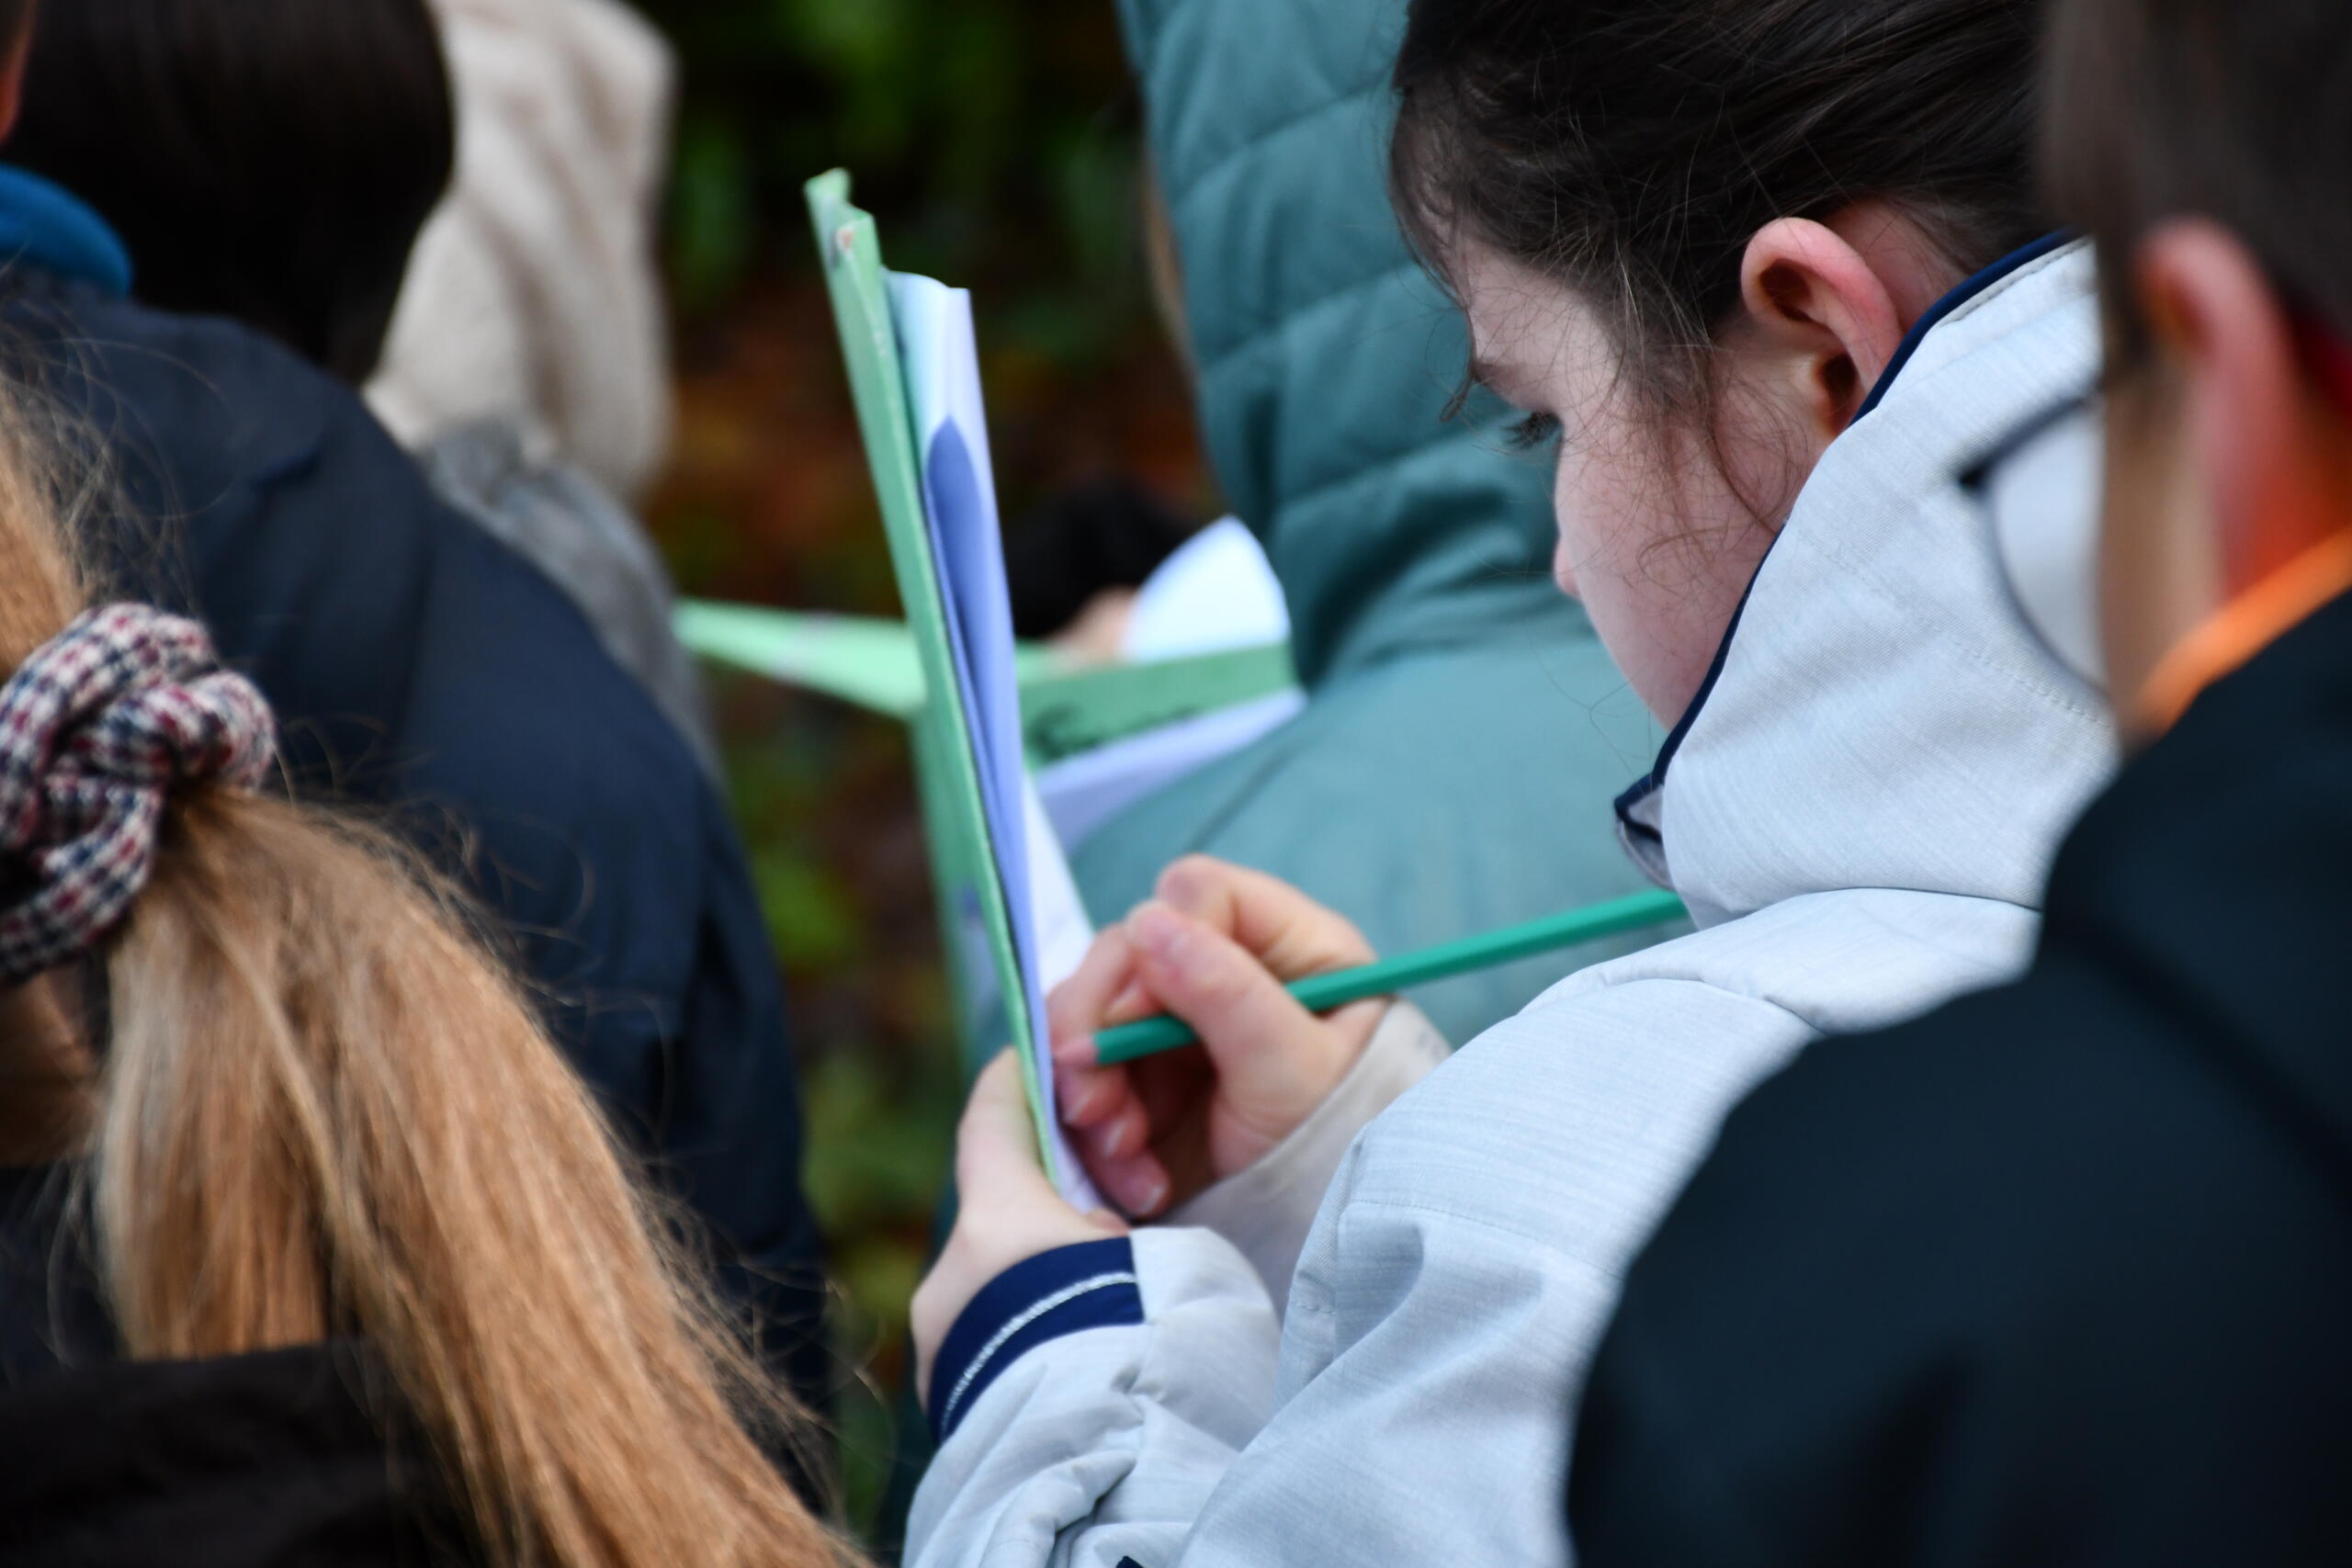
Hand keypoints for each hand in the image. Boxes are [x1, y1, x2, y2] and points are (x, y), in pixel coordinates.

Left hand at [911, 1051, 1126, 1405]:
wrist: (1098, 1462)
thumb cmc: (1133, 1340)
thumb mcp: (1155, 1260)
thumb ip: (1111, 1232)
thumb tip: (1091, 1240)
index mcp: (996, 1220)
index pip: (991, 1123)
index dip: (1009, 1087)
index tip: (1019, 1059)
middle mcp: (949, 1277)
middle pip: (997, 1221)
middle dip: (1045, 1226)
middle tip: (1109, 1241)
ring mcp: (940, 1346)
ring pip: (994, 1294)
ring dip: (1037, 1296)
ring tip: (1102, 1324)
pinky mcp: (948, 1404)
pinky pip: (991, 1351)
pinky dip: (1027, 1347)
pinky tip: (1077, 1373)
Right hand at [1048, 856, 1385, 1218]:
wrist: (1330, 1249)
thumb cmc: (1340, 1146)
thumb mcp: (1293, 1071)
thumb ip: (1225, 992)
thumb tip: (1149, 921)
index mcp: (1289, 948)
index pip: (1200, 896)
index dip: (1157, 941)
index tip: (1130, 1015)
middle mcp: (1227, 976)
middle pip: (1127, 953)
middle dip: (1097, 1028)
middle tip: (1089, 1099)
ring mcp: (1181, 1030)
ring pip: (1092, 1018)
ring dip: (1091, 1088)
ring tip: (1122, 1151)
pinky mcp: (1148, 1084)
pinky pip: (1088, 1081)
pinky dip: (1098, 1133)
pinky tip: (1138, 1180)